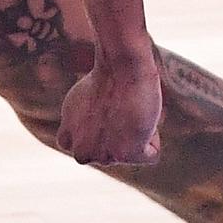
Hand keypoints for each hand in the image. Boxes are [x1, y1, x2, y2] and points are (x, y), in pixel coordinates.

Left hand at [55, 50, 162, 165]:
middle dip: (122, 136)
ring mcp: (101, 156)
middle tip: (121, 108)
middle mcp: (80, 150)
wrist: (121, 66)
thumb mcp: (84, 100)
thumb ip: (87, 123)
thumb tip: (100, 133)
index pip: (88, 149)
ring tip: (131, 110)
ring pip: (132, 154)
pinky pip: (151, 155)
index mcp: (68, 136)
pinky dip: (154, 137)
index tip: (107, 110)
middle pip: (114, 154)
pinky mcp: (123, 155)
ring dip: (138, 134)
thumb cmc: (109, 75)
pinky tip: (142, 116)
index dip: (104, 130)